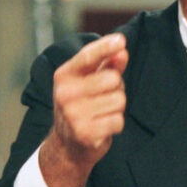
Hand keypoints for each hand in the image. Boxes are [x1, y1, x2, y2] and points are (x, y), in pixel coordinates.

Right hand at [40, 33, 127, 186]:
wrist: (67, 145)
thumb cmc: (83, 106)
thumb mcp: (90, 82)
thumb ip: (108, 65)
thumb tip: (121, 51)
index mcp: (65, 76)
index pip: (88, 57)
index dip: (106, 47)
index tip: (121, 40)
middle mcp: (65, 93)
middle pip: (113, 79)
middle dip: (116, 88)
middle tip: (103, 98)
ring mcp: (73, 114)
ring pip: (119, 100)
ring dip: (117, 108)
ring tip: (102, 112)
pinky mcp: (85, 133)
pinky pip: (118, 120)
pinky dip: (116, 124)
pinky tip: (102, 127)